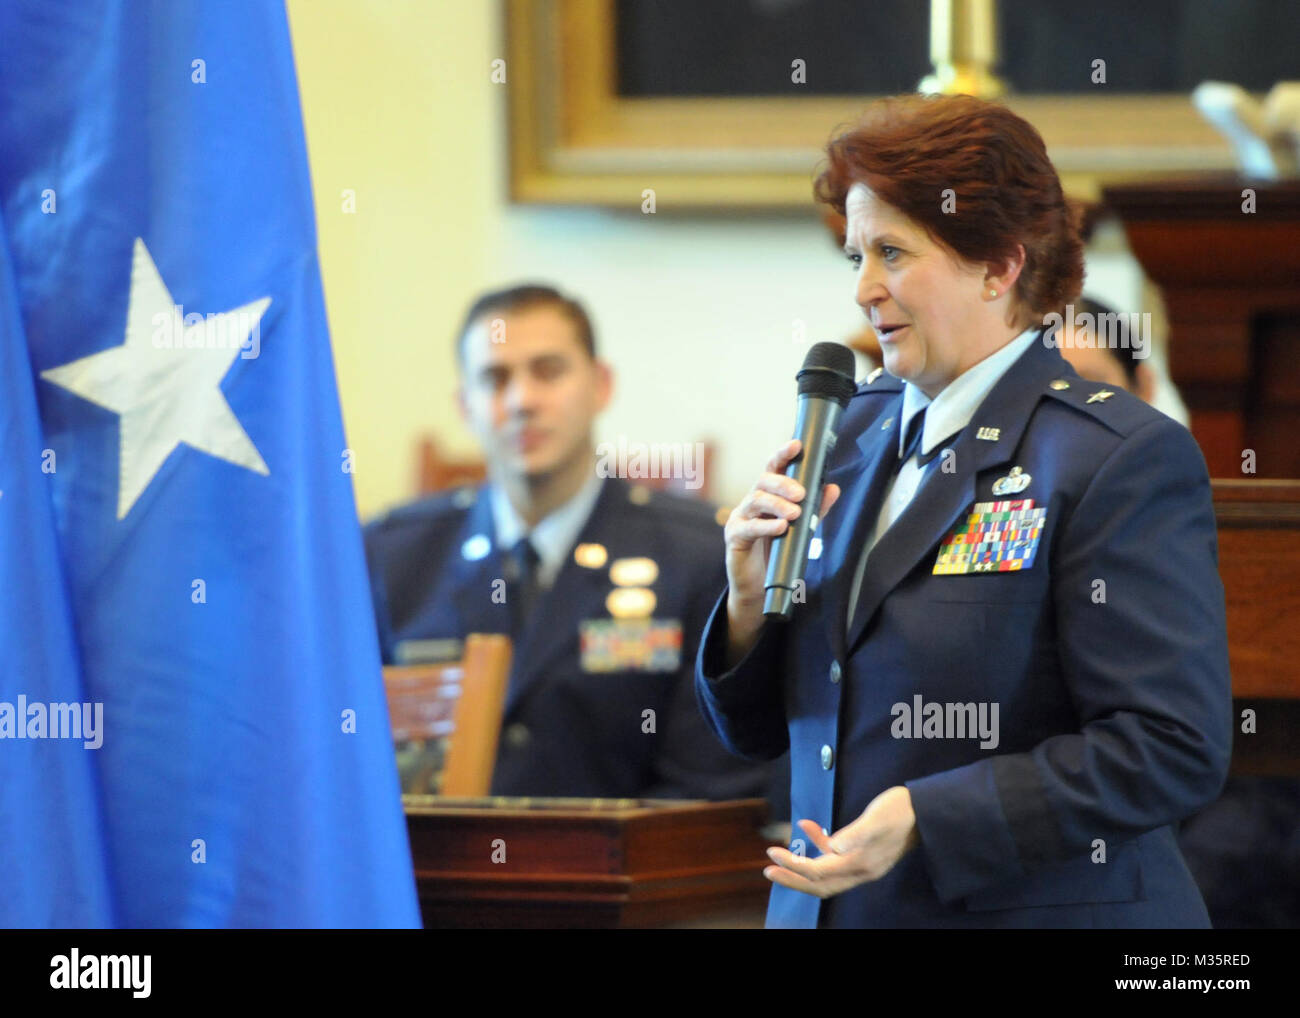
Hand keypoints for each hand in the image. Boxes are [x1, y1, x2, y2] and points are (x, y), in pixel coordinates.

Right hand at [724, 438, 840, 662]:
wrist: (758, 588)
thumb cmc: (777, 553)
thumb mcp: (800, 530)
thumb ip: (815, 510)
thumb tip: (833, 488)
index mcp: (767, 496)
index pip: (773, 469)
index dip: (783, 455)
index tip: (797, 444)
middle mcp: (751, 502)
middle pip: (763, 481)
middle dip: (783, 483)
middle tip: (801, 494)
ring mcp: (740, 518)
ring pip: (755, 500)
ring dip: (777, 504)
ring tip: (795, 515)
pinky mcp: (734, 537)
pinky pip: (749, 527)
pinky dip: (766, 526)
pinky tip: (781, 528)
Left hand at [763, 786, 919, 898]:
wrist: (925, 811)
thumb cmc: (901, 811)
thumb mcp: (877, 819)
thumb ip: (855, 834)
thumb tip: (833, 846)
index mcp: (861, 864)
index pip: (819, 872)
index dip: (793, 865)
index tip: (773, 853)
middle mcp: (860, 870)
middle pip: (819, 884)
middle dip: (792, 878)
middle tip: (768, 869)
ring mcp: (861, 862)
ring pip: (825, 872)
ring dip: (801, 865)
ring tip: (779, 853)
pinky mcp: (863, 851)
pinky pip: (835, 854)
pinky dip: (818, 843)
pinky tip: (806, 824)